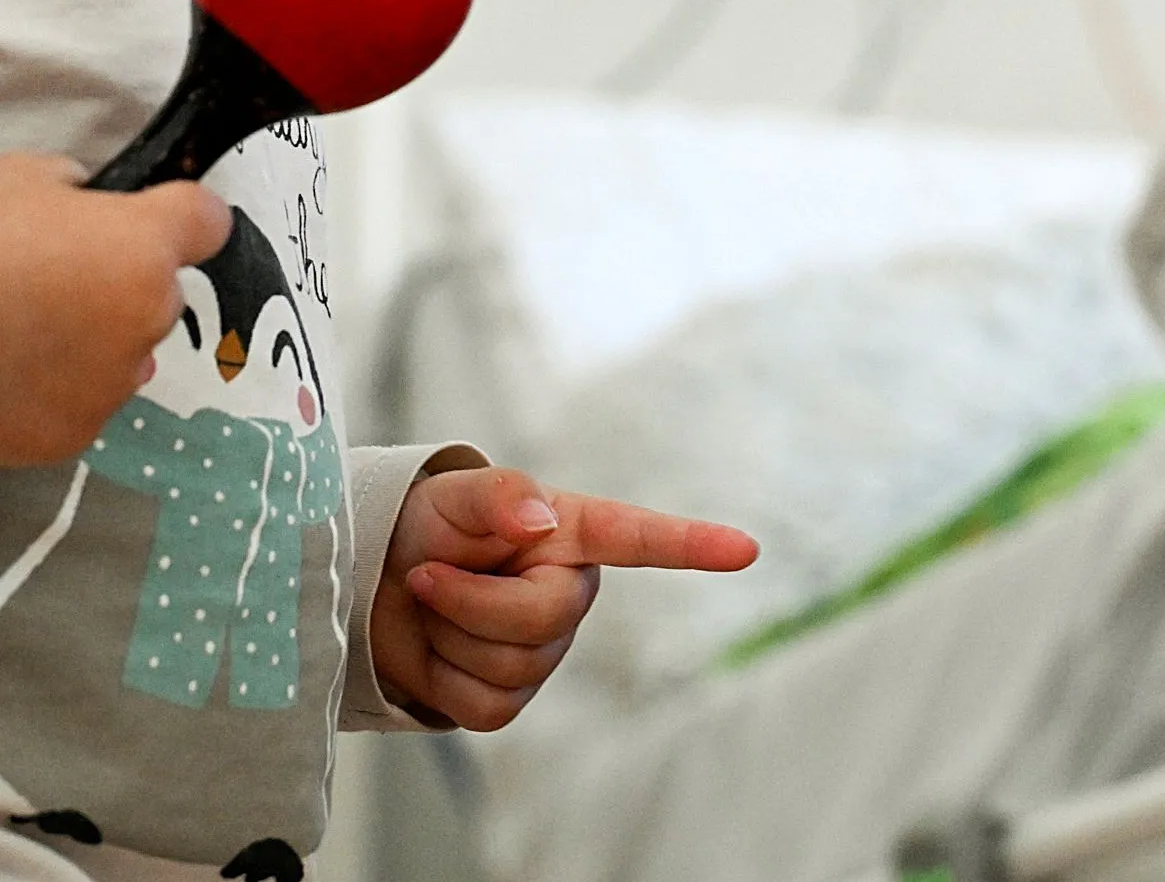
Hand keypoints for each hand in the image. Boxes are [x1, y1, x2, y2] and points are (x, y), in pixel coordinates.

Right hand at [0, 152, 232, 466]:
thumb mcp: (19, 180)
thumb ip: (70, 191)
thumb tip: (80, 206)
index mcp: (143, 245)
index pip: (208, 222)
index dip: (181, 217)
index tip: (152, 217)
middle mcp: (147, 316)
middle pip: (157, 291)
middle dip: (119, 283)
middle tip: (51, 275)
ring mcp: (112, 383)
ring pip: (122, 351)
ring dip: (90, 339)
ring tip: (20, 330)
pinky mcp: (70, 435)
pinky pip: (81, 399)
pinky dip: (54, 388)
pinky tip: (6, 371)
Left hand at [370, 465, 757, 729]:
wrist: (380, 586)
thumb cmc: (431, 527)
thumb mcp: (456, 495)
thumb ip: (501, 494)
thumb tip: (538, 521)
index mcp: (573, 533)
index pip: (641, 539)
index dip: (694, 544)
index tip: (746, 550)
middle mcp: (571, 592)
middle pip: (543, 620)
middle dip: (471, 602)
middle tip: (429, 574)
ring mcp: (546, 649)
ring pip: (512, 669)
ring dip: (451, 637)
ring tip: (437, 603)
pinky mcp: (510, 698)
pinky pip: (487, 708)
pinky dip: (445, 681)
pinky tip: (438, 650)